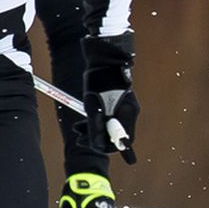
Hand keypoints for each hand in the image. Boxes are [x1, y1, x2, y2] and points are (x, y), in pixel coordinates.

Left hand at [83, 33, 138, 161]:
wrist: (104, 61)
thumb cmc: (98, 80)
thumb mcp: (92, 106)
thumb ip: (95, 126)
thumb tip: (96, 144)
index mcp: (127, 113)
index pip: (123, 141)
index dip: (106, 146)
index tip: (91, 145)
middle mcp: (130, 112)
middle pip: (117, 135)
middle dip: (98, 139)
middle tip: (80, 138)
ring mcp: (126, 107)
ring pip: (112, 127)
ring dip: (95, 130)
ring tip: (78, 128)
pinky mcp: (120, 103)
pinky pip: (111, 118)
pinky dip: (99, 121)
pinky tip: (85, 120)